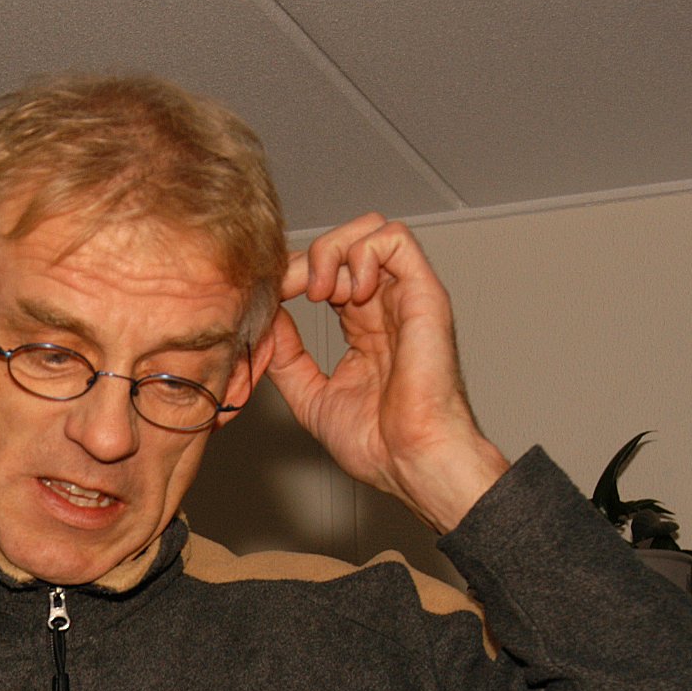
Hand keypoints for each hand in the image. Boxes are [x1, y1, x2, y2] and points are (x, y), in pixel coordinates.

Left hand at [265, 213, 510, 532]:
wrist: (411, 461)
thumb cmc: (377, 444)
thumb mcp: (310, 396)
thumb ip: (287, 357)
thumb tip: (267, 319)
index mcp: (364, 327)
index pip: (327, 273)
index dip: (294, 275)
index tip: (271, 299)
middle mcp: (386, 307)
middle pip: (345, 243)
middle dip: (306, 259)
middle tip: (291, 291)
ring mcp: (406, 297)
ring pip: (370, 229)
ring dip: (333, 251)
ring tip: (322, 293)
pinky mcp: (424, 293)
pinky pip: (394, 238)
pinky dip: (361, 253)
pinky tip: (349, 293)